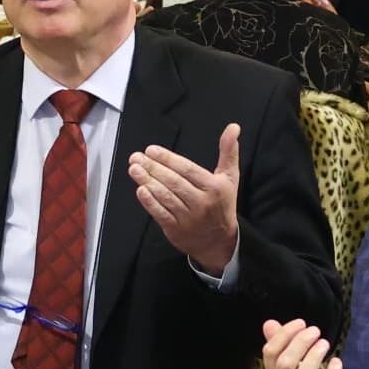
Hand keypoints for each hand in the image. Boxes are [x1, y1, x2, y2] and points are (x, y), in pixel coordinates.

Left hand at [126, 127, 245, 276]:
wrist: (220, 241)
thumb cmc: (222, 204)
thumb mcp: (229, 177)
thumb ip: (229, 151)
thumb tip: (233, 127)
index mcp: (214, 187)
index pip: (187, 170)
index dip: (168, 159)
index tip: (151, 150)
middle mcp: (201, 202)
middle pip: (173, 182)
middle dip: (152, 168)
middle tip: (136, 157)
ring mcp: (188, 217)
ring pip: (166, 196)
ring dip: (147, 182)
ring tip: (134, 170)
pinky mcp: (176, 229)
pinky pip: (161, 214)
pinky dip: (150, 202)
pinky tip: (140, 190)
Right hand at [257, 317, 344, 368]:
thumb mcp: (291, 367)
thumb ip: (280, 346)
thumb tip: (269, 323)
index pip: (270, 354)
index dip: (283, 335)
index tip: (300, 323)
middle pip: (284, 365)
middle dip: (299, 343)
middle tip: (315, 331)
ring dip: (313, 357)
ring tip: (324, 343)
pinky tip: (337, 362)